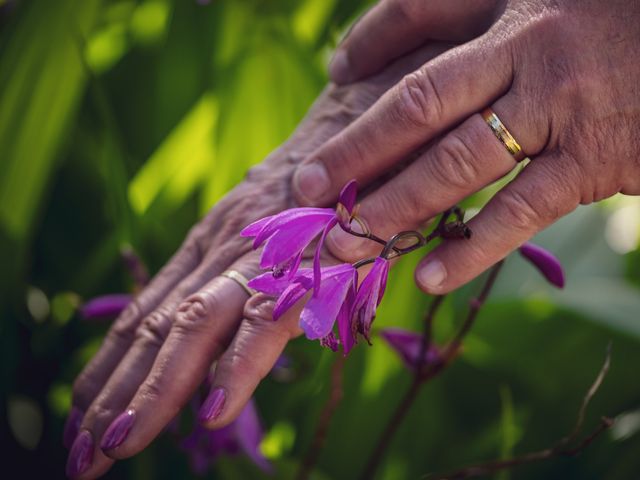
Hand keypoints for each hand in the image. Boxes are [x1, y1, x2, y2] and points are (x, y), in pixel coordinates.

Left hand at [64, 44, 448, 478]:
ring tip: (115, 446)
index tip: (77, 414)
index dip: (109, 367)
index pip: (147, 313)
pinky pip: (267, 314)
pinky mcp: (306, 255)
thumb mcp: (266, 224)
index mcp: (211, 245)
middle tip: (79, 457)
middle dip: (113, 394)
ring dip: (153, 391)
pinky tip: (212, 412)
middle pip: (155, 328)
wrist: (367, 117)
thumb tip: (222, 325)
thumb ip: (240, 267)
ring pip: (193, 326)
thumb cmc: (324, 181)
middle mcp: (221, 248)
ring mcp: (259, 251)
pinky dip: (237, 364)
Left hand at [292, 0, 639, 293]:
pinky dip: (472, 248)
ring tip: (347, 243)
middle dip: (357, 150)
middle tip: (305, 190)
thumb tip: (370, 50)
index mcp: (514, 5)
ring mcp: (558, 110)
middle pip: (420, 104)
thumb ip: (461, 12)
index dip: (373, 41)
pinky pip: (519, 211)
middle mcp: (528, 52)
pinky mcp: (592, 163)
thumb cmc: (613, 24)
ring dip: (396, 207)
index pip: (424, 11)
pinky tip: (429, 277)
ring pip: (458, 163)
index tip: (335, 75)